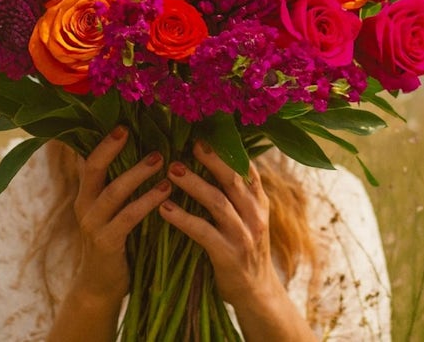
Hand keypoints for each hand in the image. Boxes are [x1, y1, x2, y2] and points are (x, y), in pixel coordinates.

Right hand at [47, 126, 169, 341]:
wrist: (101, 287)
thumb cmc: (116, 245)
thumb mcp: (113, 213)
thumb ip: (120, 188)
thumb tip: (145, 154)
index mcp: (86, 195)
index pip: (90, 159)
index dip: (103, 140)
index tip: (122, 121)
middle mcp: (84, 206)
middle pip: (93, 168)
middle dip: (112, 147)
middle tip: (133, 129)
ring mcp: (92, 225)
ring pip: (113, 191)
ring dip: (137, 174)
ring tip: (162, 160)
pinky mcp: (105, 243)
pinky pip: (127, 218)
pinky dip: (147, 202)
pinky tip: (166, 192)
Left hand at [158, 141, 315, 340]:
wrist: (257, 295)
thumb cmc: (244, 251)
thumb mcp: (248, 219)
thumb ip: (235, 194)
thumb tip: (213, 161)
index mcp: (259, 203)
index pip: (247, 168)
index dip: (228, 148)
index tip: (207, 129)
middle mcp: (255, 215)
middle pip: (233, 179)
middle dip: (211, 158)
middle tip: (188, 142)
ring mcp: (244, 235)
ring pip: (218, 202)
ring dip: (193, 183)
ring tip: (170, 170)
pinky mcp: (229, 255)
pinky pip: (204, 232)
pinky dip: (183, 218)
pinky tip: (164, 208)